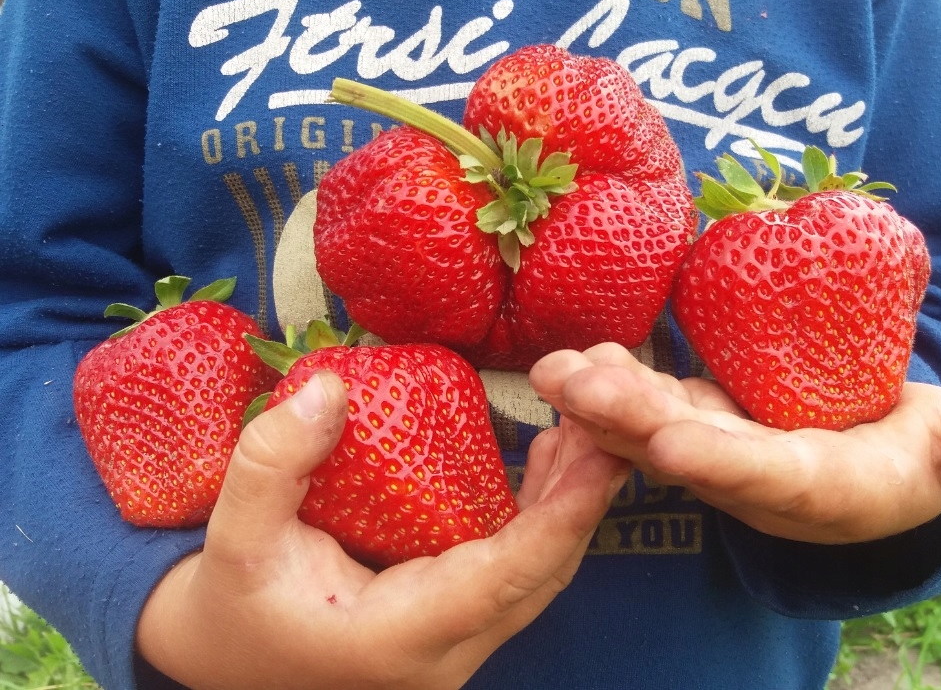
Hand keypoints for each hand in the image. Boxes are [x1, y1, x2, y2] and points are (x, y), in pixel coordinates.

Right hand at [137, 372, 628, 689]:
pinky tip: (546, 463)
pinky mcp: (453, 624)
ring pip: (536, 578)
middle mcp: (445, 654)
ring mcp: (455, 645)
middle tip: (610, 420)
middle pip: (542, 577)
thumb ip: (272, 461)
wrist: (226, 658)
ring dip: (570, 508)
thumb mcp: (233, 536)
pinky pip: (514, 572)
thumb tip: (331, 387)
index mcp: (401, 639)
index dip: (564, 515)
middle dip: (584, 501)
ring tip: (588, 430)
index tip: (603, 453)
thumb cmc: (232, 605)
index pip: (507, 578)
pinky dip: (541, 519)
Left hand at [530, 343, 940, 545]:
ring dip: (600, 399)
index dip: (720, 461)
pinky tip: (575, 358)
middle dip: (626, 419)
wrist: (864, 464)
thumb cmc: (914, 457)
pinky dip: (611, 382)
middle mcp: (751, 476)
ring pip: (651, 423)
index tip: (671, 443)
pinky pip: (648, 400)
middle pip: (684, 448)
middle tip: (570, 389)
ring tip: (553, 371)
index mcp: (816, 487)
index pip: (764, 476)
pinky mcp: (700, 416)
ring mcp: (717, 447)